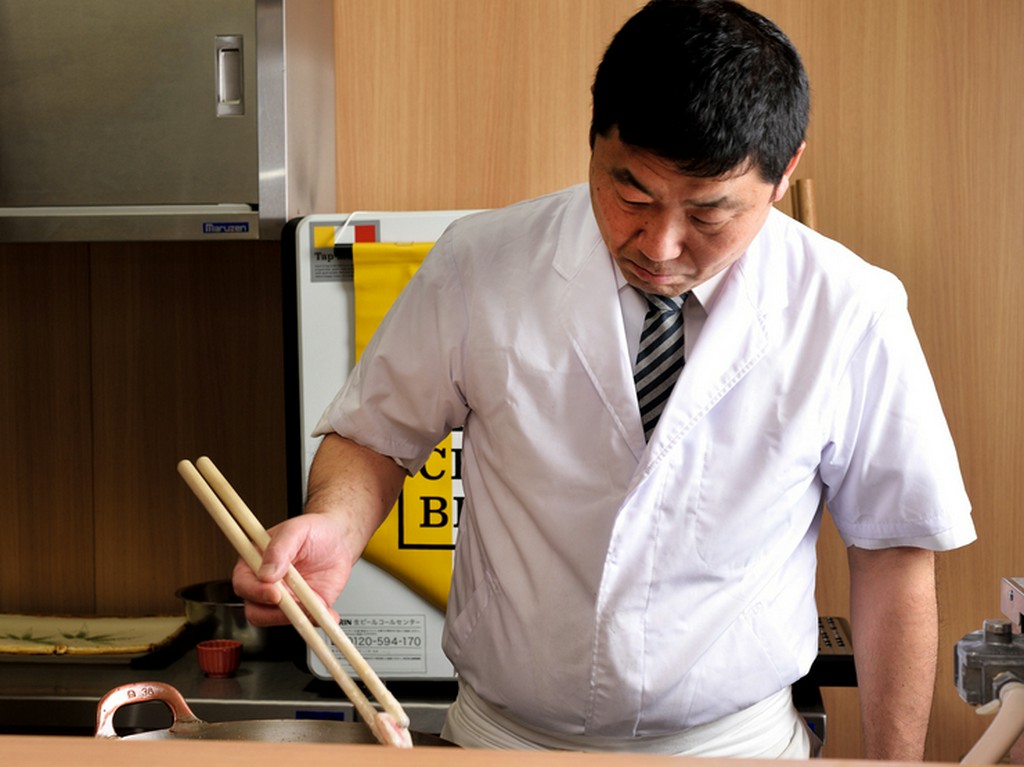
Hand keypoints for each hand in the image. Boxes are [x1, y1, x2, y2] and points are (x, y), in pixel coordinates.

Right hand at [232, 512, 356, 625]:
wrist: (339, 538)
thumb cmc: (313, 530)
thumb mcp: (296, 530)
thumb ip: (280, 548)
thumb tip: (266, 573)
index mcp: (255, 563)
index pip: (243, 584)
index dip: (255, 592)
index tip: (274, 592)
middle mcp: (266, 585)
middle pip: (256, 611)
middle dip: (275, 613)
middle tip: (296, 605)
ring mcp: (285, 599)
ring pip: (280, 620)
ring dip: (298, 618)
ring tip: (317, 605)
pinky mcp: (304, 608)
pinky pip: (306, 622)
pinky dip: (317, 622)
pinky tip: (328, 614)